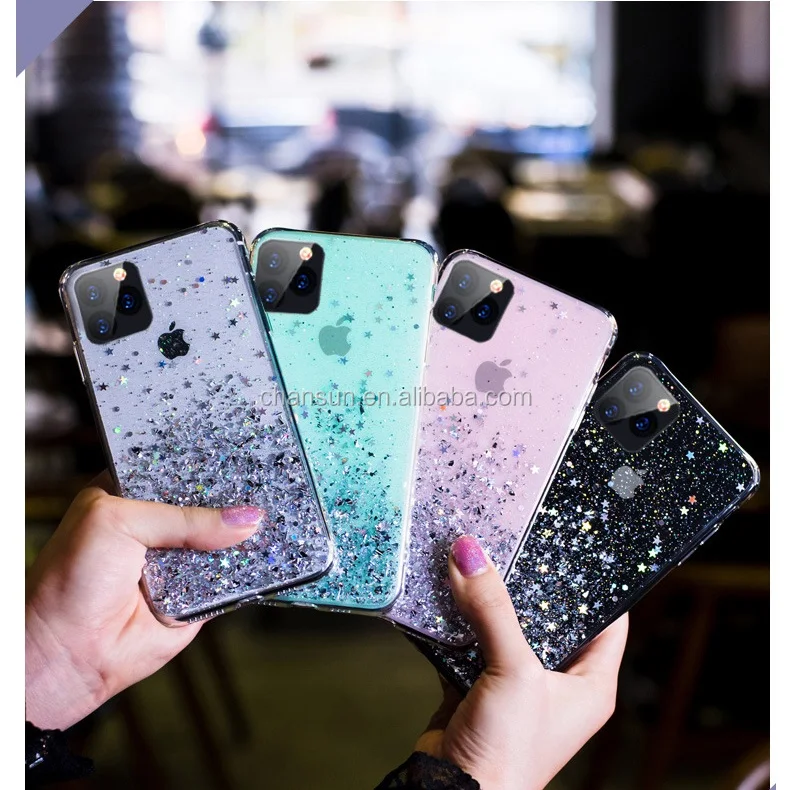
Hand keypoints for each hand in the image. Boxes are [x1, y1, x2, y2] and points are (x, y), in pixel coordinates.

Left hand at [25, 473, 260, 729]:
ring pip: (225, 540)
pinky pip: (232, 577)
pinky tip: (267, 551)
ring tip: (273, 518)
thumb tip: (245, 519)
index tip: (243, 455)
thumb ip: (184, 518)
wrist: (67, 653)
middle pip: (209, 504)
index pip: (180, 469)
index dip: (208, 464)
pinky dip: (248, 569)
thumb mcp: (119, 522)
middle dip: (234, 499)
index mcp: (132, 495)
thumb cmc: (70, 580)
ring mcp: (180, 561)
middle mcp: (158, 526)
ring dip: (245, 534)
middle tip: (264, 486)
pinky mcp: (199, 595)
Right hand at [415, 535, 628, 789]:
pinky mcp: (478, 684)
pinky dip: (459, 619)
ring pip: (505, 625)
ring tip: (478, 557)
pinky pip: (471, 639)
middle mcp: (557, 681)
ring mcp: (516, 683)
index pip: (608, 620)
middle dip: (529, 582)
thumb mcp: (513, 671)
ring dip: (489, 598)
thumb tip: (470, 554)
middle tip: (516, 541)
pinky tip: (449, 592)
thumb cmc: (509, 753)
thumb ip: (493, 609)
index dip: (597, 583)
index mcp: (589, 683)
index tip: (578, 545)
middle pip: (549, 616)